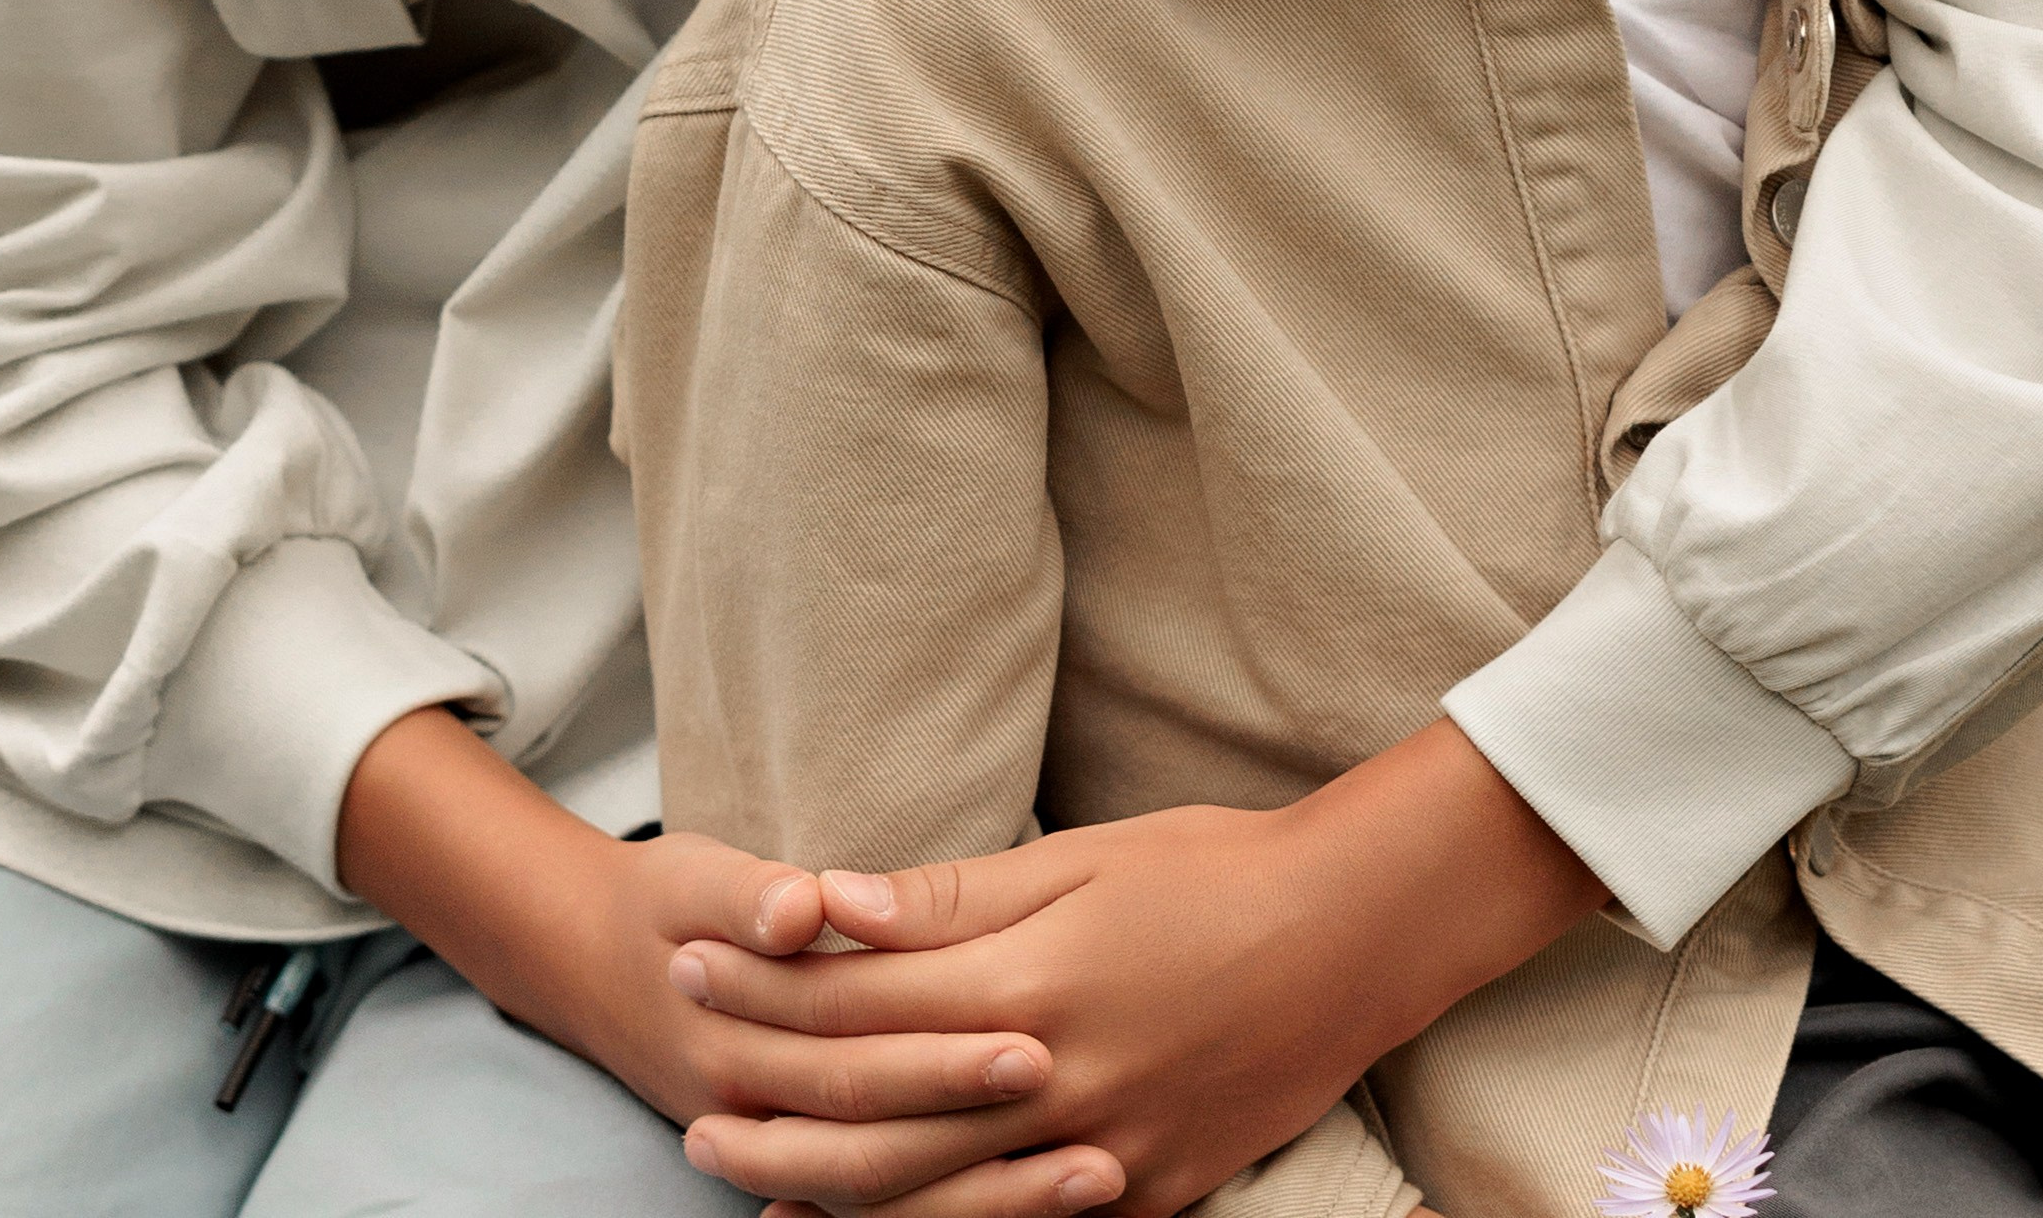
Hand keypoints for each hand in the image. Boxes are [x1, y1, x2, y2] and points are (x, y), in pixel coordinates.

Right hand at [335, 707, 1064, 1159]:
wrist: (581, 962)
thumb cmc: (662, 907)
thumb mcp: (692, 875)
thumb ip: (750, 892)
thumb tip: (801, 908)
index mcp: (738, 1032)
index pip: (858, 1055)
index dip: (944, 1054)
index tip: (1037, 1040)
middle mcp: (755, 1109)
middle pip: (884, 1141)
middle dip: (990, 1133)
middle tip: (1096, 1128)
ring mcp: (771, 1147)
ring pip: (887, 1201)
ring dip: (992, 1198)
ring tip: (1101, 1177)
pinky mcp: (791, 1161)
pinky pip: (874, 1212)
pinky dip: (949, 1216)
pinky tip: (1035, 1210)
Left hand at [674, 721, 1605, 1217]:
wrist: (1357, 938)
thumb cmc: (1216, 870)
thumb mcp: (1080, 858)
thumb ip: (949, 897)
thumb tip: (827, 900)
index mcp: (1032, 986)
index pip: (860, 1005)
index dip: (765, 991)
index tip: (691, 966)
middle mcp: (1056, 1087)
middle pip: (876, 1121)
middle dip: (769, 1110)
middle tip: (685, 1099)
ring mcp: (1104, 1157)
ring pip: (933, 1202)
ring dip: (828, 1195)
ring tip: (748, 1179)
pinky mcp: (1144, 1197)